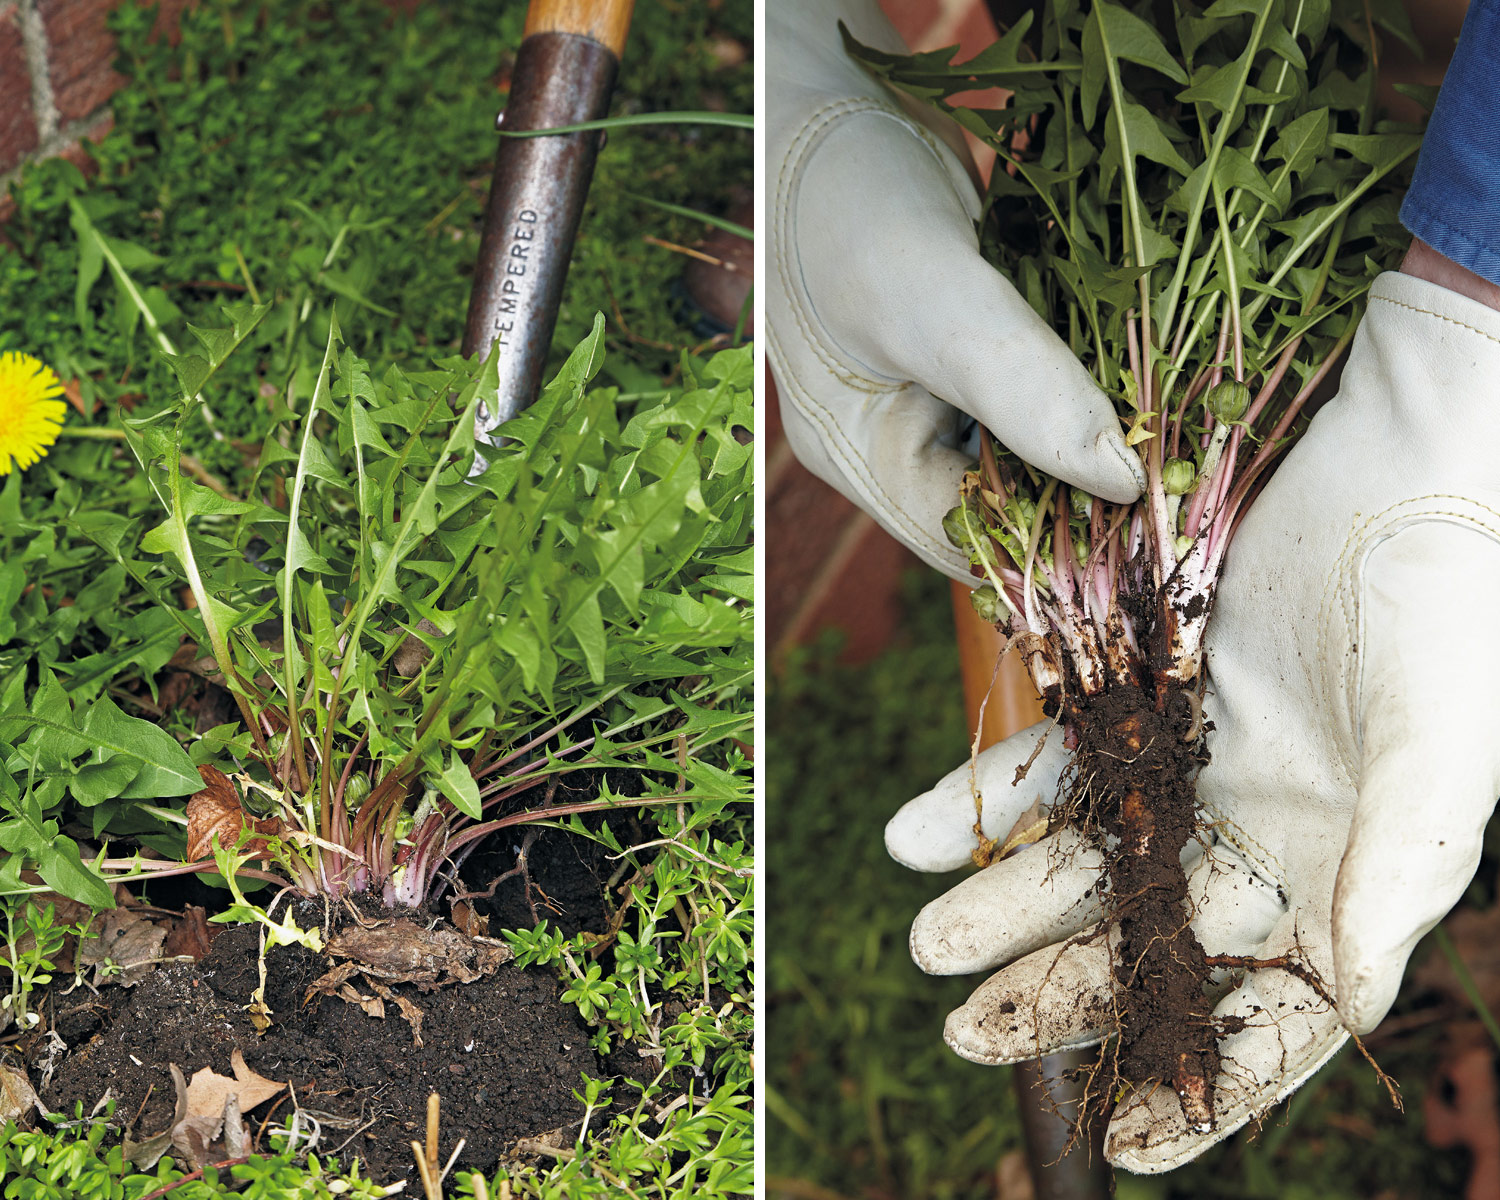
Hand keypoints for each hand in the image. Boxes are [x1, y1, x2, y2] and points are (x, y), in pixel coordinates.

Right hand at [766, 0, 1142, 580]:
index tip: (1149, 509)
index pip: (972, 545)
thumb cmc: (847, 196)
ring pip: (1027, 446)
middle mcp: (894, 441)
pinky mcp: (961, 349)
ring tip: (1159, 403)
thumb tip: (1122, 484)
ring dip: (1090, 428)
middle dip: (1082, 483)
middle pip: (1004, 503)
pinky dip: (1080, 382)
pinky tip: (1125, 360)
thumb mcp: (934, 300)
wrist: (826, 97)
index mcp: (862, 458)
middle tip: (1171, 450)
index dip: (1057, 541)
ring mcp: (927, 394)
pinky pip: (1031, 391)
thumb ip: (1020, 390)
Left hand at [885, 268, 1499, 1170]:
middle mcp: (1263, 834)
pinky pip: (1050, 753)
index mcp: (1345, 874)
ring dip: (1000, 900)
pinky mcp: (1144, 691)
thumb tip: (1345, 1001)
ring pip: (1083, 856)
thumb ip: (1396, 872)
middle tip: (965, 1032)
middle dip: (1058, 989)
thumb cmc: (1451, 601)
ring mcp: (1196, 764)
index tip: (1121, 1143)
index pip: (1270, 1014)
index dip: (1203, 1089)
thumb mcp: (1444, 749)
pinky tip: (910, 832)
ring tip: (922, 946)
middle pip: (1148, 941)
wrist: (1404, 457)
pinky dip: (983, 795)